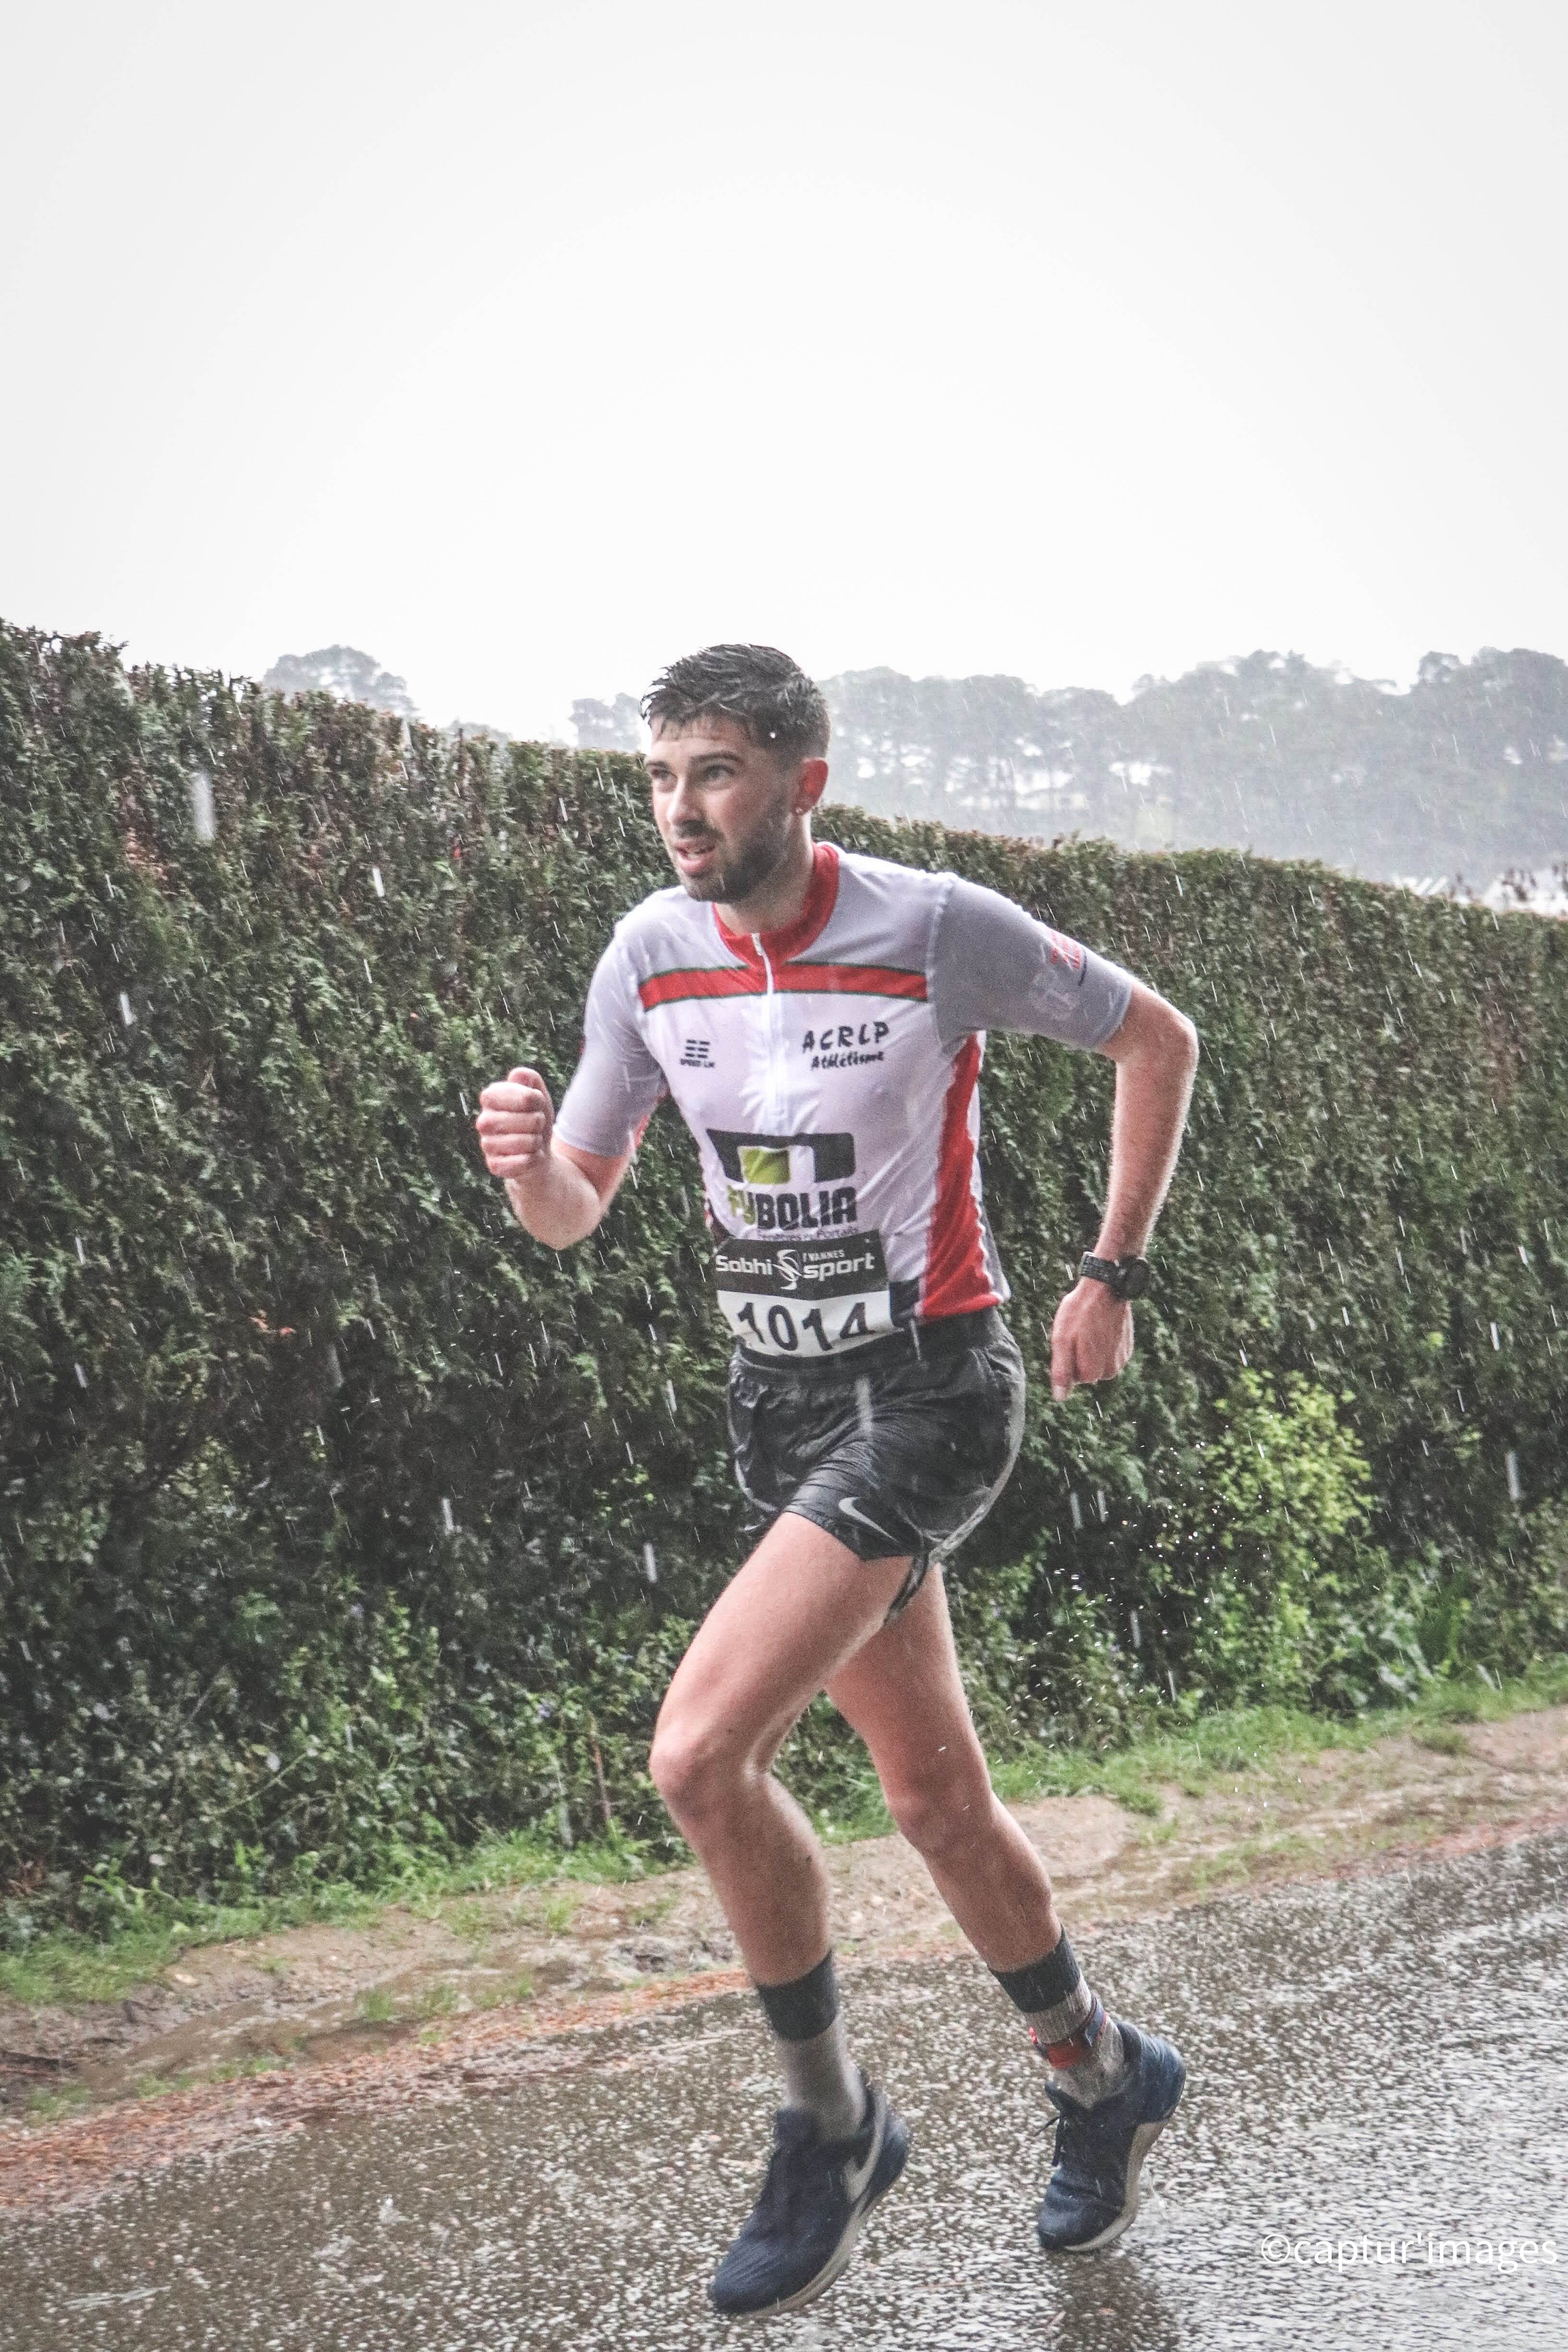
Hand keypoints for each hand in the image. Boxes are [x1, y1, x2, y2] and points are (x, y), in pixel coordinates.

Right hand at [475, 1066, 553, 1182]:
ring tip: (531, 1140)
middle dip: (539, 1123)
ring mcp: (486, 1144)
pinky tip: (528, 1156)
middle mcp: (483, 1121)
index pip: (526, 1097)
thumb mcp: (537, 1096)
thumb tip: (516, 1074)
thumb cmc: (534, 1119)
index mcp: (490, 1097)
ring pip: (527, 1142)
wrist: (537, 1151)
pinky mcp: (494, 1165)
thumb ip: (530, 1079)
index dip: (537, 1101)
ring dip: (536, 1142)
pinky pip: (524, 1161)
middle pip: (530, 1120)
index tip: (534, 1104)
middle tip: (534, 1125)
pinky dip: (533, 1159)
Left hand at [1049, 1278, 1133, 1400]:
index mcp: (1092, 1371)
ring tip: (1089, 1328)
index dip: (1069, 1359)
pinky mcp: (1127, 1347)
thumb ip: (1061, 1371)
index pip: (1075, 1378)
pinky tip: (1100, 1326)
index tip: (1070, 1339)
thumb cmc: (1079, 1311)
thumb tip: (1060, 1397)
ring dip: (1092, 1350)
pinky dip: (1103, 1343)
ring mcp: (1121, 1358)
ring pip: (1099, 1363)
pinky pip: (1110, 1353)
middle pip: (1088, 1372)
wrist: (1106, 1287)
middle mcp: (1111, 1370)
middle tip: (1078, 1332)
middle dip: (1080, 1356)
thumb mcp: (1062, 1340)